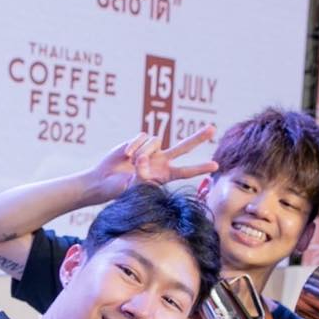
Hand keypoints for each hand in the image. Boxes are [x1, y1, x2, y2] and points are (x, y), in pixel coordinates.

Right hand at [85, 128, 218, 202]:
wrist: (103, 181)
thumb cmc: (119, 189)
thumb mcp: (132, 186)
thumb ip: (140, 174)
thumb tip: (143, 158)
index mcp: (164, 176)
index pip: (185, 171)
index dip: (200, 168)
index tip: (215, 165)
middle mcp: (161, 161)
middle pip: (183, 147)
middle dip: (198, 138)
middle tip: (212, 129)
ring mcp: (150, 150)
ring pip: (156, 141)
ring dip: (143, 151)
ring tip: (131, 162)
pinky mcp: (139, 141)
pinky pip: (142, 137)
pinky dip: (134, 145)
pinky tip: (125, 155)